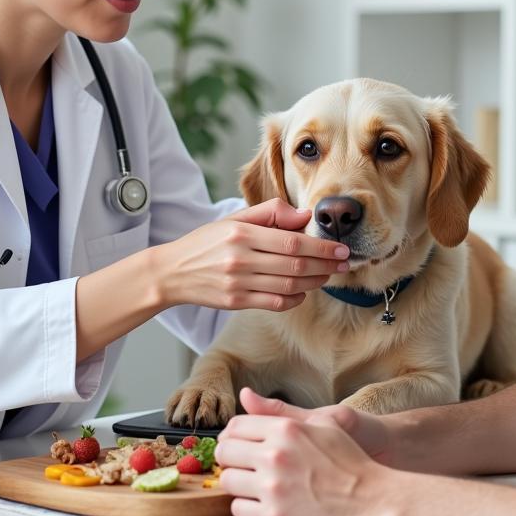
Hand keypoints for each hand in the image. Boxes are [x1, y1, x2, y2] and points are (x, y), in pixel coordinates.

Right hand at [156, 199, 349, 311]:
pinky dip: (294, 298)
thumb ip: (271, 213)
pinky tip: (304, 290)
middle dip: (325, 265)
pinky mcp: (236, 302)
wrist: (172, 272)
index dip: (321, 247)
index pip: (291, 242)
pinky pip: (275, 303)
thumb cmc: (208, 242)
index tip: (340, 248)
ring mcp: (238, 283)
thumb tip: (304, 216)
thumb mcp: (235, 219)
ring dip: (314, 282)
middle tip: (343, 263)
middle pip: (295, 265)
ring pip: (288, 285)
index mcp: (242, 234)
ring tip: (328, 275)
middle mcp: (240, 259)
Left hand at [216, 388, 398, 515]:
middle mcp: (275, 456)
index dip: (232, 436)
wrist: (372, 501)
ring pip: (228, 481)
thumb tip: (246, 396)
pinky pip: (238, 509)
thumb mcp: (322, 423)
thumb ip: (280, 410)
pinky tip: (262, 503)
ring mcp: (273, 488)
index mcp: (286, 429)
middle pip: (225, 452)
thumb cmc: (351, 462)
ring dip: (237, 482)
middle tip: (242, 465)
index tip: (237, 444)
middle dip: (230, 458)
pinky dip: (246, 506)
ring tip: (254, 484)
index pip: (235, 426)